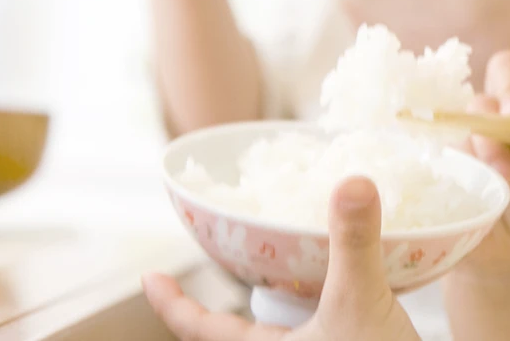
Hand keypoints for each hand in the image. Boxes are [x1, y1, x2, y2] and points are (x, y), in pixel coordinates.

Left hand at [143, 177, 419, 340]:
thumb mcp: (360, 305)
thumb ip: (354, 244)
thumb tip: (351, 182)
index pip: (203, 330)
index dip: (174, 304)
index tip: (149, 277)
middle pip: (240, 333)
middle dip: (231, 300)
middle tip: (230, 255)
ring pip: (281, 332)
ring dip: (279, 300)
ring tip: (284, 262)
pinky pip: (319, 330)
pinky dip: (320, 302)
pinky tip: (343, 279)